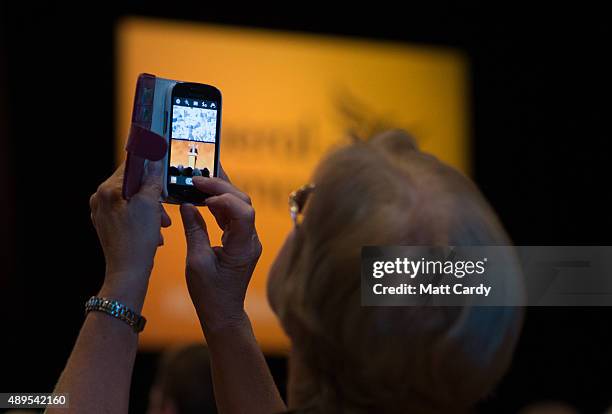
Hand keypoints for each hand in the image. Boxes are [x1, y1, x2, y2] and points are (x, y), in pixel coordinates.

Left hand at [89, 161, 170, 306]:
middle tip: (164, 202)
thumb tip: (154, 164)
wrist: (128, 271)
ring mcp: (103, 213)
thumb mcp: (150, 205)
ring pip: (132, 200)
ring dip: (150, 208)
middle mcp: (100, 199)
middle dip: (152, 193)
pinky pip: (129, 213)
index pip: (130, 165)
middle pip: (132, 184)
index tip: (160, 165)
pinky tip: (153, 230)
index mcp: (107, 190)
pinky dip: (143, 218)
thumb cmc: (137, 241)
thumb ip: (152, 181)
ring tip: (161, 222)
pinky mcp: (108, 225)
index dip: (149, 165)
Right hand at [180, 168, 261, 332]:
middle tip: (197, 178)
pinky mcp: (241, 241)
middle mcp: (250, 240)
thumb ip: (194, 231)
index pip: (244, 212)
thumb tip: (187, 205)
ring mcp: (247, 240)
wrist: (223, 313)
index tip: (202, 196)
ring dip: (220, 192)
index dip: (225, 198)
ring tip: (199, 181)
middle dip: (221, 187)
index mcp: (243, 247)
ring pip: (239, 206)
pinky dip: (219, 205)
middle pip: (243, 203)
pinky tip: (204, 199)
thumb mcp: (196, 262)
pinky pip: (233, 216)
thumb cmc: (210, 293)